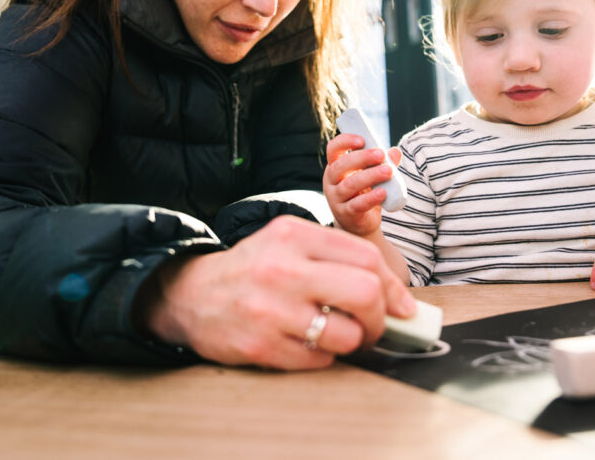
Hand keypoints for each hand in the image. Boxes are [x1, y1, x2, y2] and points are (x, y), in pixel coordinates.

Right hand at [141, 215, 415, 369]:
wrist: (191, 293)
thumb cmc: (253, 269)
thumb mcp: (289, 242)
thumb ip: (336, 257)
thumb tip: (397, 296)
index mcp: (294, 234)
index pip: (366, 258)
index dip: (394, 287)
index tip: (402, 306)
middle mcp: (283, 268)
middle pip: (365, 293)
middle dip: (380, 317)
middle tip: (374, 325)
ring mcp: (271, 309)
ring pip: (346, 333)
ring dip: (352, 341)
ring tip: (339, 335)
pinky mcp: (261, 344)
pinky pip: (319, 360)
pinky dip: (324, 356)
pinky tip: (308, 343)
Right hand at [323, 132, 401, 236]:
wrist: (359, 223)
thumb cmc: (364, 193)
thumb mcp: (372, 175)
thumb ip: (382, 163)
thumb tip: (395, 151)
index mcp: (335, 166)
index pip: (333, 149)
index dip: (345, 141)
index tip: (362, 139)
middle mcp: (331, 181)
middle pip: (341, 165)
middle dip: (362, 158)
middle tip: (381, 154)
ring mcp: (336, 198)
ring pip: (349, 185)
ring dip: (370, 176)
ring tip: (388, 171)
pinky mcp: (345, 214)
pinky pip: (356, 205)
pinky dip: (370, 198)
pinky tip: (383, 192)